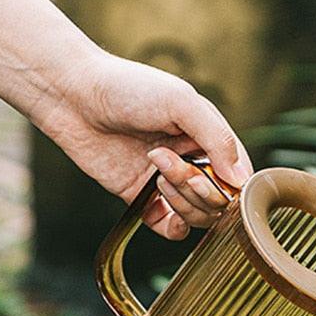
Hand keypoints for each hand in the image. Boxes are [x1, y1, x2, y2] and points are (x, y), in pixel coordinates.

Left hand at [34, 51, 253, 239]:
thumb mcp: (182, 102)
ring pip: (197, 216)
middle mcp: (194, 162)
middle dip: (198, 190)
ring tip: (155, 170)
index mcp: (210, 139)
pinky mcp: (143, 197)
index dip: (229, 187)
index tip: (207, 174)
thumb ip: (218, 139)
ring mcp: (169, 182)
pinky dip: (172, 227)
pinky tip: (160, 208)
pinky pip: (170, 228)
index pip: (239, 179)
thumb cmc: (129, 88)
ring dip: (182, 203)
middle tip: (169, 165)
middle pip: (218, 201)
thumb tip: (240, 181)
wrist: (74, 94)